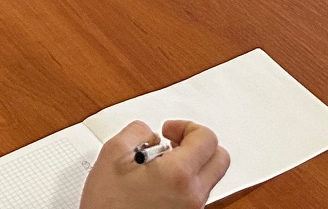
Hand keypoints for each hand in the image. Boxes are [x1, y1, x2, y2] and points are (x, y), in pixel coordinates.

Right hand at [78, 120, 229, 208]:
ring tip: (160, 165)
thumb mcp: (113, 155)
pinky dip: (184, 183)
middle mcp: (192, 195)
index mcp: (179, 175)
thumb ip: (136, 131)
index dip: (187, 126)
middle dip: (198, 143)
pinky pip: (196, 194)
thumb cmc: (108, 207)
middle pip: (219, 158)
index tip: (169, 130)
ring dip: (191, 164)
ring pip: (209, 178)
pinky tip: (158, 183)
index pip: (207, 138)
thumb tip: (148, 132)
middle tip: (174, 143)